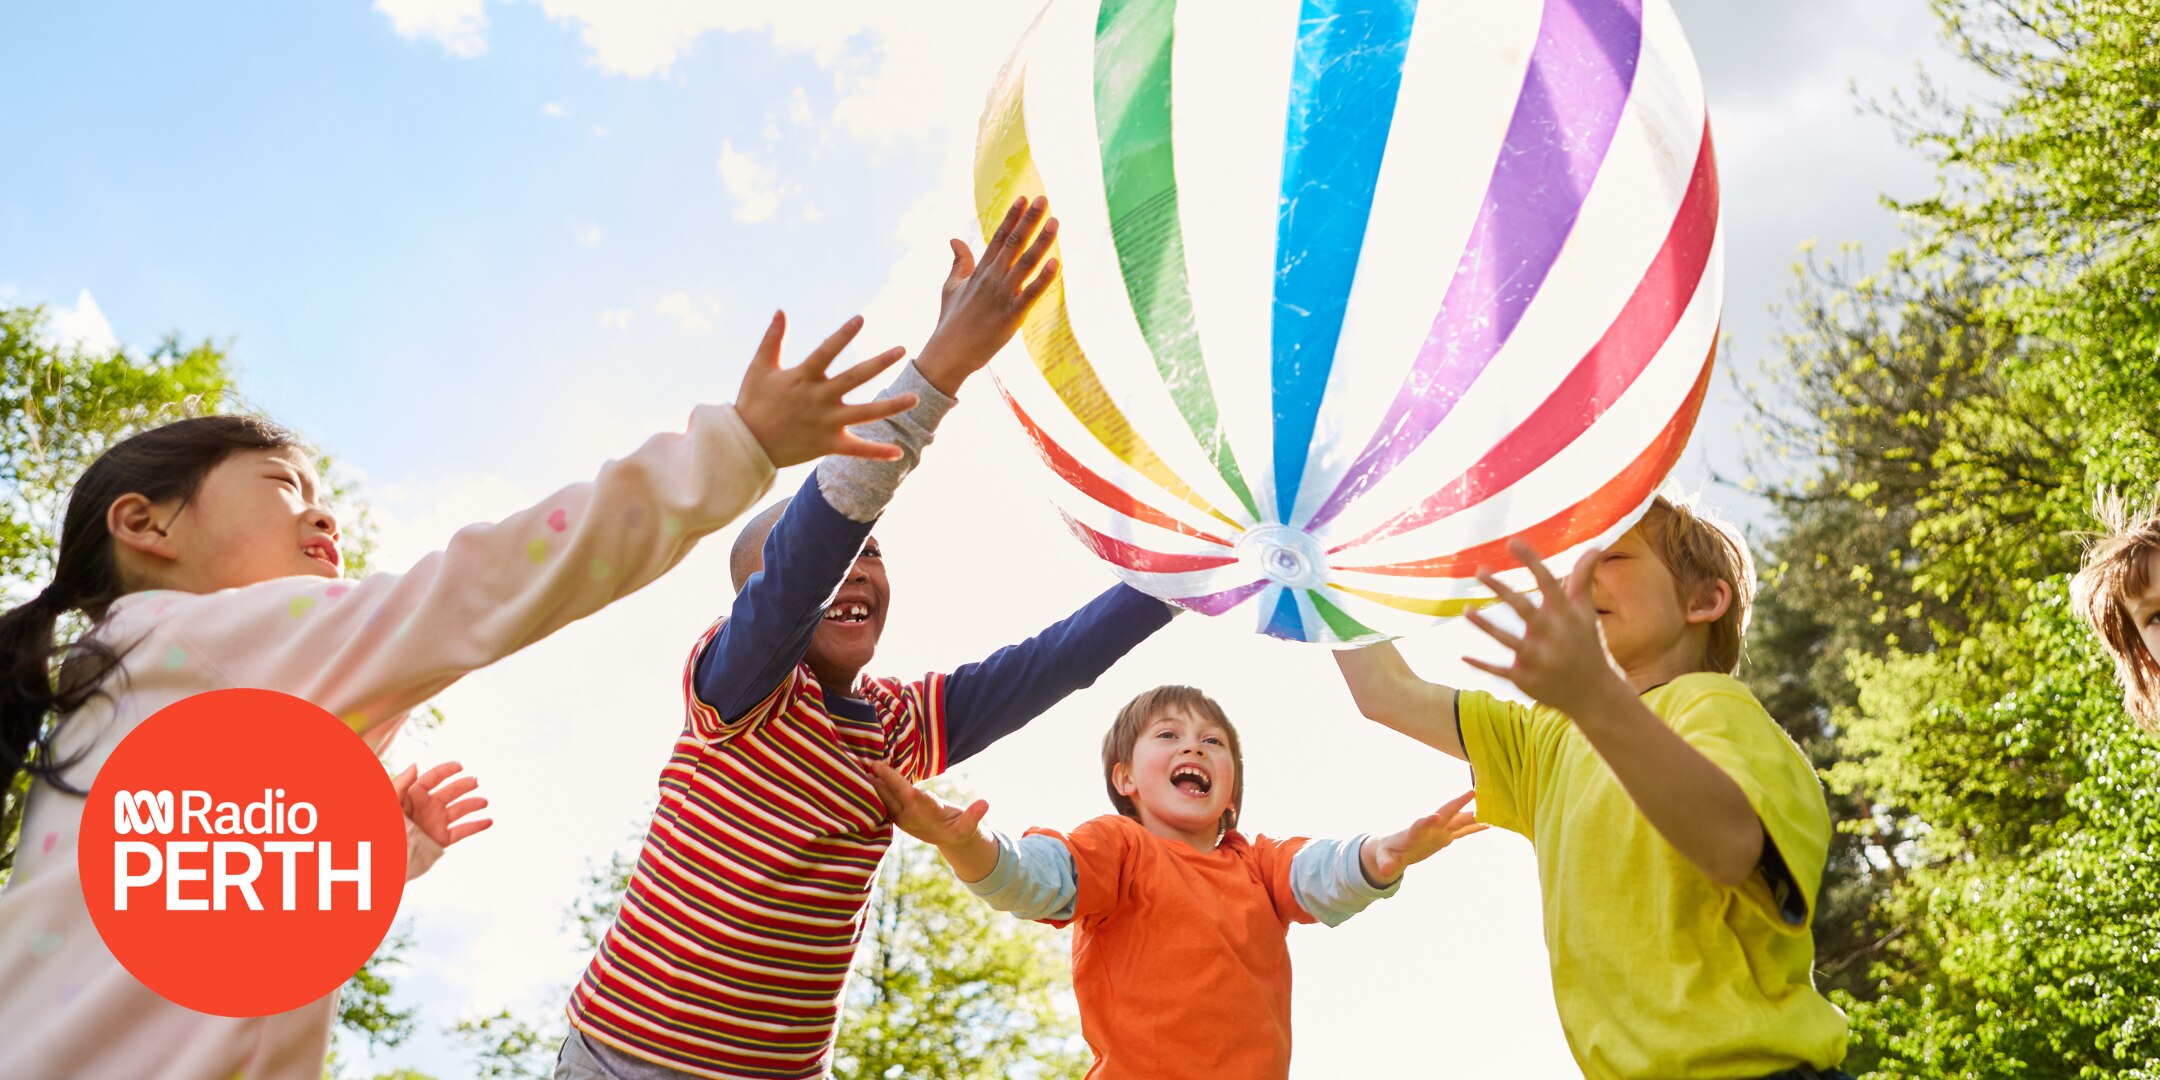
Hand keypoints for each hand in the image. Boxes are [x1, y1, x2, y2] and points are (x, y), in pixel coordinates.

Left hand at [393, 761, 493, 848]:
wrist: (383, 858)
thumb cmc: (381, 829)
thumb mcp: (388, 803)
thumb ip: (401, 783)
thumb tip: (416, 764)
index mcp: (413, 796)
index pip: (432, 779)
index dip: (446, 771)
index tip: (460, 766)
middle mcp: (426, 808)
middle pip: (450, 792)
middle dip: (464, 786)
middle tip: (475, 781)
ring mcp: (435, 823)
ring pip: (459, 810)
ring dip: (473, 804)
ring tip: (484, 802)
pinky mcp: (441, 839)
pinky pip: (462, 831)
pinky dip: (476, 826)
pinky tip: (488, 821)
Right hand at [735, 312, 919, 467]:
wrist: (745, 445)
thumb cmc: (752, 403)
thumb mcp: (759, 368)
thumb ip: (772, 339)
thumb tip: (781, 311)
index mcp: (802, 377)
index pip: (826, 351)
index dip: (843, 334)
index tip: (861, 319)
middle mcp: (818, 398)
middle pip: (854, 378)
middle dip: (879, 363)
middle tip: (901, 350)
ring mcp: (825, 422)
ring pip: (865, 414)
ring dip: (891, 406)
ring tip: (915, 398)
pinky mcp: (827, 445)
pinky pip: (856, 449)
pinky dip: (877, 452)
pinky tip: (899, 452)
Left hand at [869, 762, 988, 845]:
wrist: (950, 841)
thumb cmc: (961, 829)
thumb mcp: (969, 826)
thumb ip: (975, 815)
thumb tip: (986, 803)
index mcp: (925, 813)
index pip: (906, 793)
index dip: (891, 779)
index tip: (878, 766)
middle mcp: (909, 816)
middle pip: (888, 795)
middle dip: (875, 780)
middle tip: (861, 761)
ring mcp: (901, 818)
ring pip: (882, 799)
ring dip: (872, 785)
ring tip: (860, 768)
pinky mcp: (897, 817)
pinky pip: (883, 802)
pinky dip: (876, 790)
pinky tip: (868, 778)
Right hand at [915, 195, 1060, 394]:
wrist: (949, 353)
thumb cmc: (951, 321)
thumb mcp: (951, 287)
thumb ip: (959, 262)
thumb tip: (954, 238)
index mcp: (980, 271)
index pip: (998, 237)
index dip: (1012, 217)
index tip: (1024, 198)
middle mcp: (991, 279)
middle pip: (1013, 243)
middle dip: (1029, 220)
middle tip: (1043, 199)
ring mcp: (1002, 296)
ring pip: (1025, 263)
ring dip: (1041, 242)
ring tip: (1054, 221)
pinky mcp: (1011, 315)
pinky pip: (1030, 294)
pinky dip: (1043, 279)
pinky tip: (1057, 264)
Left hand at [1362, 790, 1484, 883]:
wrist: (1394, 849)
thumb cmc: (1388, 853)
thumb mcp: (1386, 860)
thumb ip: (1387, 864)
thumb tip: (1385, 871)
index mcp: (1413, 833)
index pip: (1419, 826)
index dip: (1426, 821)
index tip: (1434, 816)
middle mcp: (1429, 828)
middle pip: (1444, 814)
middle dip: (1456, 804)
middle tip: (1471, 792)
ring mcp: (1439, 831)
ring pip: (1458, 820)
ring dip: (1473, 814)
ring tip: (1491, 808)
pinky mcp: (1446, 837)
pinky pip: (1463, 831)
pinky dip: (1476, 827)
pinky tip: (1490, 823)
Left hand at [1462, 539, 1630, 717]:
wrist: (1593, 694)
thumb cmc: (1585, 644)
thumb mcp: (1585, 612)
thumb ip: (1582, 579)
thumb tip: (1595, 547)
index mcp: (1566, 616)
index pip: (1548, 582)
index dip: (1531, 561)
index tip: (1512, 541)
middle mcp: (1552, 635)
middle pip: (1523, 609)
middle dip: (1502, 590)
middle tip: (1479, 570)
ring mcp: (1539, 659)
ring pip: (1508, 640)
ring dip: (1486, 626)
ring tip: (1465, 609)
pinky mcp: (1527, 679)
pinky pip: (1500, 671)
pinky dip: (1482, 665)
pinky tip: (1463, 656)